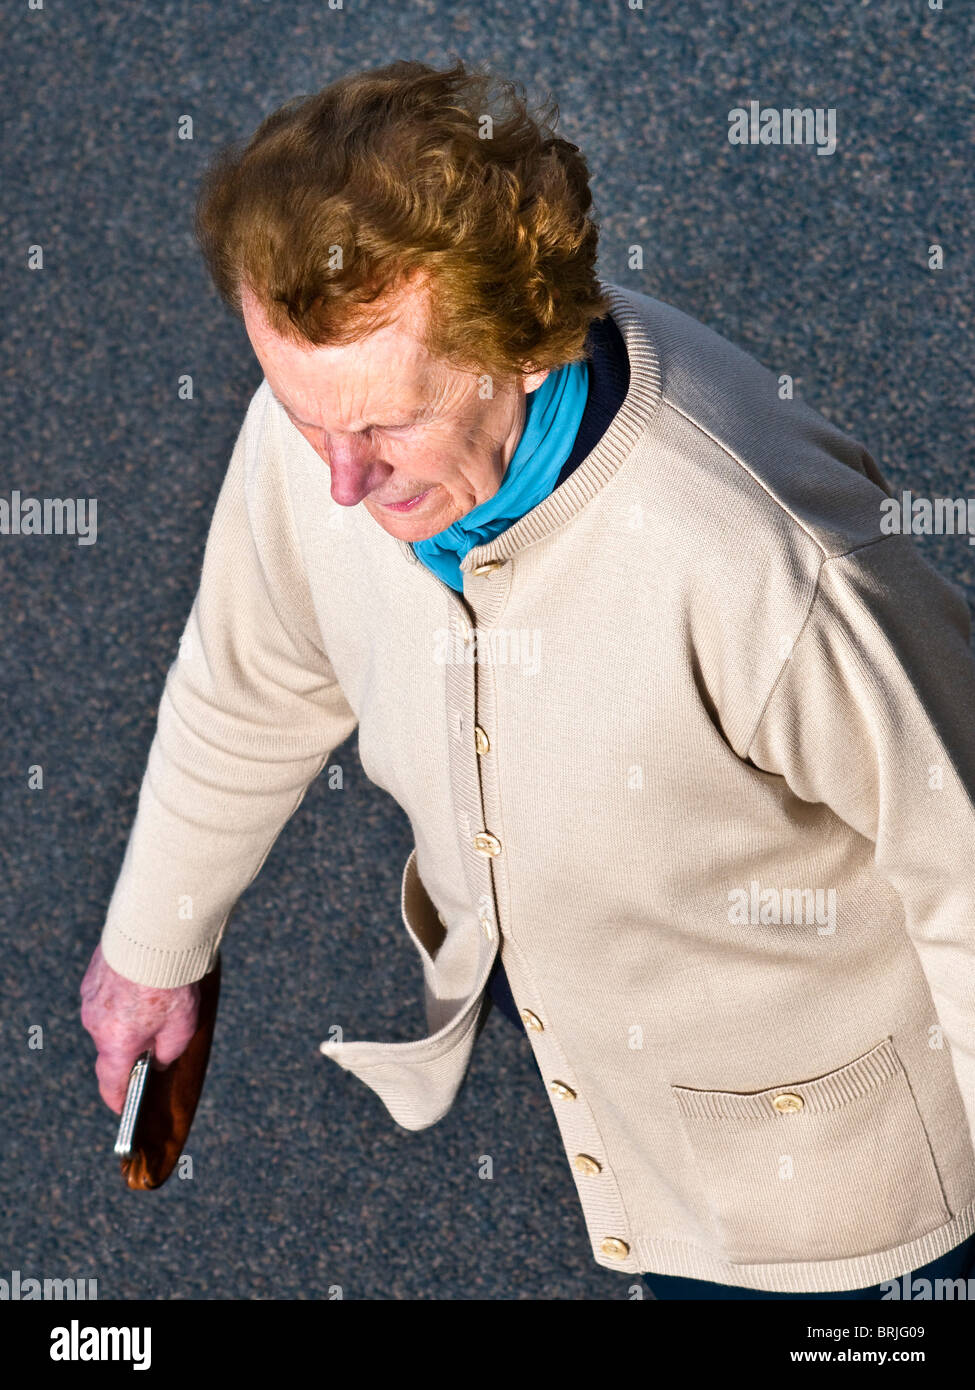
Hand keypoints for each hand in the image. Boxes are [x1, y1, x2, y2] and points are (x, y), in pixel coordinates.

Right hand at [80, 943, 200, 1113]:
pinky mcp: (92, 975)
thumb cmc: (170, 986)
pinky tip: (141, 984)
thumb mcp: (182, 1029)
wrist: (153, 937)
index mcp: (115, 1044)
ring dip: (127, 1017)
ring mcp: (90, 998)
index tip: (123, 1109)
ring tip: (155, 1003)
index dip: (119, 1099)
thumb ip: (168, 1053)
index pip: (112, 1084)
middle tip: (156, 1037)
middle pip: (112, 1047)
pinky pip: (106, 994)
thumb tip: (157, 1060)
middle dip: (131, 1047)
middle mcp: (95, 1024)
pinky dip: (121, 995)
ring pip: (109, 1018)